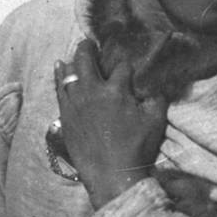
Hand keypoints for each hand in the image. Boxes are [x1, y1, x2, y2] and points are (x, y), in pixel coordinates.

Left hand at [55, 39, 167, 207]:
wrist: (111, 175)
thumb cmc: (136, 148)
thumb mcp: (155, 121)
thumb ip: (157, 97)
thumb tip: (157, 84)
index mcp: (117, 90)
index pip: (121, 66)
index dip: (125, 64)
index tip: (126, 64)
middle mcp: (92, 92)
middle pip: (86, 60)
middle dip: (89, 48)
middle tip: (90, 42)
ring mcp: (75, 103)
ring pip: (70, 72)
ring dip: (74, 60)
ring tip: (78, 53)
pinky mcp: (65, 115)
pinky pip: (59, 89)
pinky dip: (59, 75)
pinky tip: (59, 66)